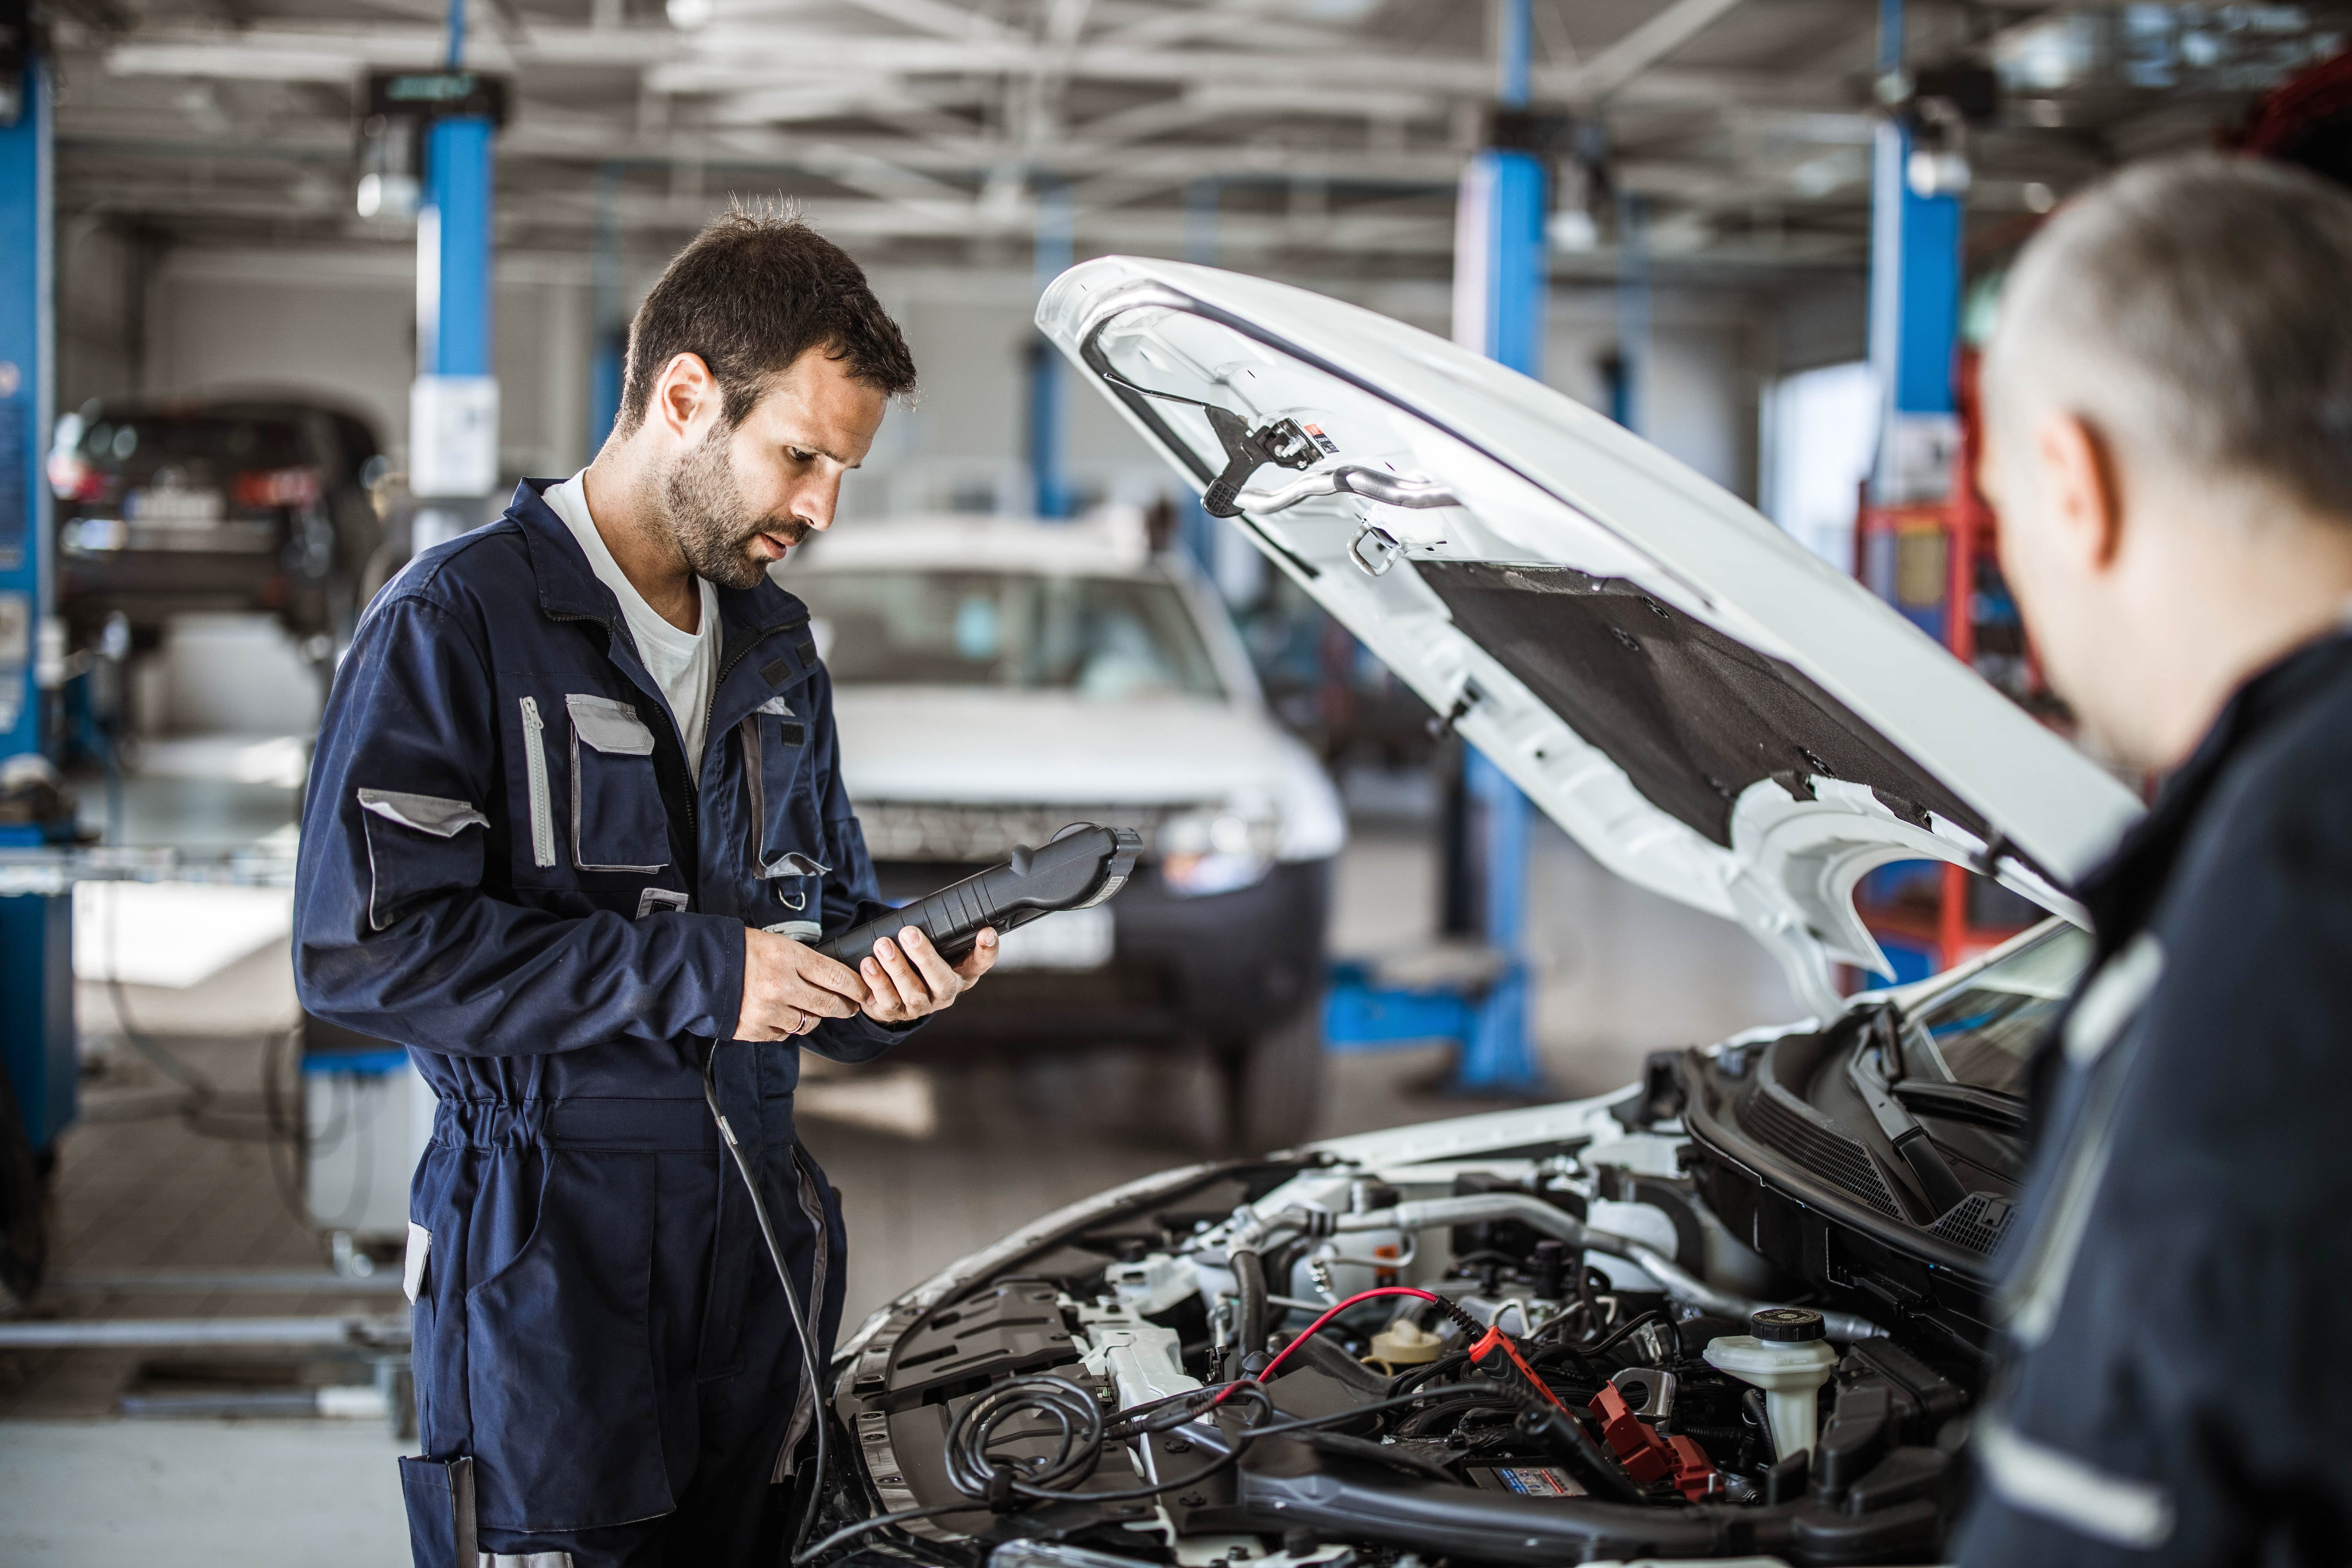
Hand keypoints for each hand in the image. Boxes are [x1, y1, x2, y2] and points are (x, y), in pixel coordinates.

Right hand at [738, 927, 869, 1041]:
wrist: (701, 968)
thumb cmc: (743, 951)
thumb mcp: (779, 944)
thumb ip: (807, 962)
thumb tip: (837, 979)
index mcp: (788, 958)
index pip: (836, 977)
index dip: (856, 987)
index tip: (864, 991)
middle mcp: (780, 986)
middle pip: (829, 1004)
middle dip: (845, 1007)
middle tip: (850, 1006)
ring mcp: (767, 1011)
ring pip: (808, 1023)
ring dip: (814, 1017)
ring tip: (811, 1008)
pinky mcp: (754, 1029)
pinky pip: (784, 1034)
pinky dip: (788, 1026)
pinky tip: (782, 1014)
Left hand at [858, 926, 997, 1024]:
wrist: (890, 994)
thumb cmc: (915, 961)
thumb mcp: (933, 948)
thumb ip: (936, 933)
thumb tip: (927, 907)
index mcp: (960, 973)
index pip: (981, 963)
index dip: (987, 950)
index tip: (986, 932)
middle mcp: (944, 993)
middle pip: (942, 981)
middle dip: (925, 957)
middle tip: (909, 933)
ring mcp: (920, 1006)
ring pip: (912, 993)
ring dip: (896, 968)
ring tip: (881, 945)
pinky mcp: (894, 1013)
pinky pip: (885, 1000)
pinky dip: (874, 982)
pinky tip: (866, 965)